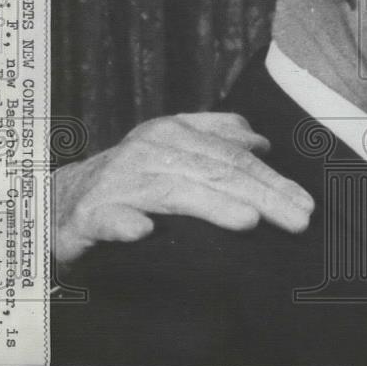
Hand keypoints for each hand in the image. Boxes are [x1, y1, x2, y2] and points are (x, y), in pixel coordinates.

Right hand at [52, 113, 314, 263]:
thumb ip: (216, 138)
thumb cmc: (132, 176)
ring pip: (173, 192)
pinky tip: (144, 231)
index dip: (272, 179)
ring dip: (210, 206)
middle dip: (262, 195)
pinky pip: (106, 218)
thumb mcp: (174, 149)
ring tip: (248, 221)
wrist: (61, 198)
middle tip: (296, 219)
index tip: (305, 204)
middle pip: (215, 173)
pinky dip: (124, 224)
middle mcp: (149, 150)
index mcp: (174, 133)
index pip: (233, 157)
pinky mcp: (87, 213)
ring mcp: (117, 181)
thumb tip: (260, 142)